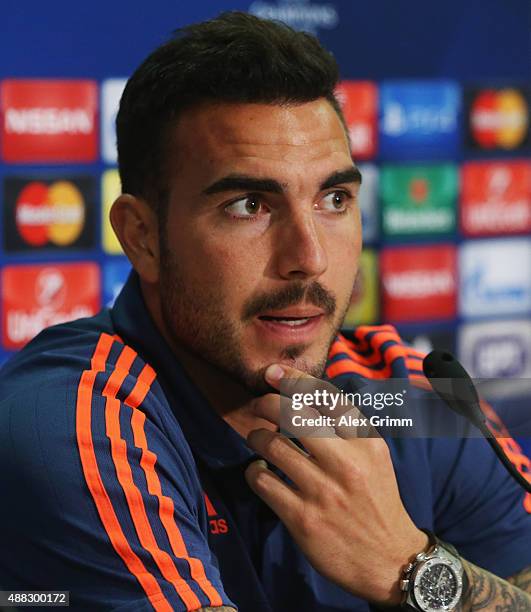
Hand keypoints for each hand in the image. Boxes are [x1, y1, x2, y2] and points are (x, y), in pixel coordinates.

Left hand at [244, 363, 427, 605]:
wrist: (390, 561)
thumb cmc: (377, 500)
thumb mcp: (374, 457)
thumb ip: (346, 428)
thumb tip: (305, 394)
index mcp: (366, 443)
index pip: (326, 397)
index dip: (295, 379)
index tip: (274, 373)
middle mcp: (346, 463)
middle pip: (293, 415)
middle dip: (267, 403)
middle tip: (258, 405)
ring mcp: (323, 492)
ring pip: (272, 445)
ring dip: (257, 436)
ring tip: (257, 438)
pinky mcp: (303, 519)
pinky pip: (262, 482)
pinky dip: (254, 471)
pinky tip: (260, 471)